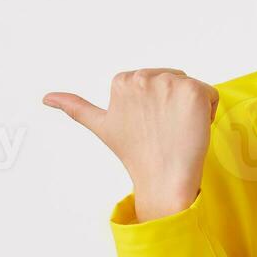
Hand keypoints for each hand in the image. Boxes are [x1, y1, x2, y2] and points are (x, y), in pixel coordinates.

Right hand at [44, 68, 218, 221]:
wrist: (163, 179)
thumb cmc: (135, 155)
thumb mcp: (101, 126)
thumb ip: (74, 107)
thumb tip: (45, 97)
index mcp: (122, 80)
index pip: (155, 81)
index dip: (156, 106)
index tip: (148, 126)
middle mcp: (143, 77)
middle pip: (174, 81)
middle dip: (174, 105)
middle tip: (164, 132)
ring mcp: (169, 83)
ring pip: (192, 89)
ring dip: (191, 110)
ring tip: (177, 132)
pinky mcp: (193, 91)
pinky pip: (210, 94)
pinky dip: (207, 113)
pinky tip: (193, 130)